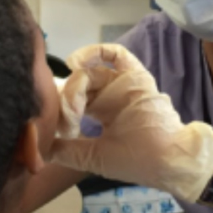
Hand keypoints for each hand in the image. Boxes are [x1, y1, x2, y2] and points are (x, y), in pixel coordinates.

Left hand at [52, 44, 212, 201]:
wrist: (170, 160)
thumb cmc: (137, 160)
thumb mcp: (95, 158)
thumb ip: (69, 151)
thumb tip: (42, 150)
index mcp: (106, 115)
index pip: (77, 102)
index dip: (63, 108)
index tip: (52, 123)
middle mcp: (113, 97)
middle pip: (82, 85)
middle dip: (67, 95)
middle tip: (63, 112)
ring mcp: (125, 85)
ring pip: (93, 72)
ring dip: (77, 82)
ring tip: (72, 98)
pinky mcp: (136, 77)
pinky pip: (116, 55)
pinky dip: (95, 52)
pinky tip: (76, 63)